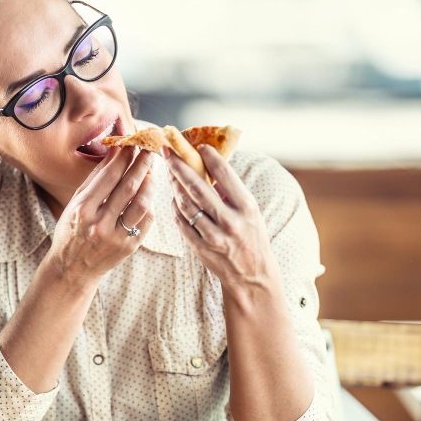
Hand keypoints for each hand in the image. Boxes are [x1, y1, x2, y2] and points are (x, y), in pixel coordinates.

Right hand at [48, 146, 155, 285]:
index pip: (109, 176)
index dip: (123, 157)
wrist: (72, 268)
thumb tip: (114, 151)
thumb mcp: (75, 203)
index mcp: (82, 209)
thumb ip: (95, 178)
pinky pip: (145, 222)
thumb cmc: (71, 230)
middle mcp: (99, 224)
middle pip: (128, 187)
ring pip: (141, 204)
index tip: (132, 144)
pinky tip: (147, 194)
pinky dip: (149, 204)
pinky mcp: (129, 247)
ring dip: (149, 184)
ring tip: (151, 172)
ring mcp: (116, 237)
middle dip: (141, 164)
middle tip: (149, 150)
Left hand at [166, 145, 276, 287]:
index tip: (198, 146)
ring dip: (174, 186)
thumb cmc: (252, 236)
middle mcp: (230, 221)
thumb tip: (208, 165)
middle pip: (198, 188)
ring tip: (170, 173)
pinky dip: (175, 207)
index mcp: (246, 207)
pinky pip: (181, 222)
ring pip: (185, 205)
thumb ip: (231, 191)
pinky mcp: (200, 248)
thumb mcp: (250, 211)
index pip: (225, 175)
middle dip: (180, 167)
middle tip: (168, 152)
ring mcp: (213, 237)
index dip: (209, 158)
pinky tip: (174, 197)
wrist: (252, 275)